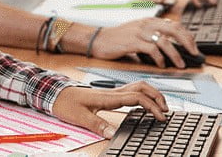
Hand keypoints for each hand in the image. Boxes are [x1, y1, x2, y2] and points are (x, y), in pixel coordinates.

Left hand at [52, 83, 167, 137]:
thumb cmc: (66, 103)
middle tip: (166, 109)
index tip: (161, 116)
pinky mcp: (108, 95)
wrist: (55, 93)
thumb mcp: (79, 116)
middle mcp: (112, 92)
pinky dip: (142, 95)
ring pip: (137, 87)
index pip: (136, 97)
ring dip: (151, 93)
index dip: (152, 105)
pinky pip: (130, 91)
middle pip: (141, 87)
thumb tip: (111, 134)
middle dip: (157, 96)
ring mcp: (111, 92)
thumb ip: (96, 124)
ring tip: (160, 106)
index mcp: (108, 97)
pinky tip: (144, 104)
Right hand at [89, 17, 200, 67]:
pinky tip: (162, 65)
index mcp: (150, 21)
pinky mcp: (133, 42)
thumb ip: (153, 36)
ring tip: (180, 64)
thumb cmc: (118, 39)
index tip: (194, 47)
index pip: (175, 25)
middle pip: (174, 30)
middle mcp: (147, 24)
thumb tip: (171, 47)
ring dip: (175, 54)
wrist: (99, 39)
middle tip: (194, 54)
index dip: (187, 36)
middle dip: (187, 43)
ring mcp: (140, 32)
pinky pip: (152, 49)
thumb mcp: (138, 32)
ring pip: (165, 41)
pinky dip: (160, 58)